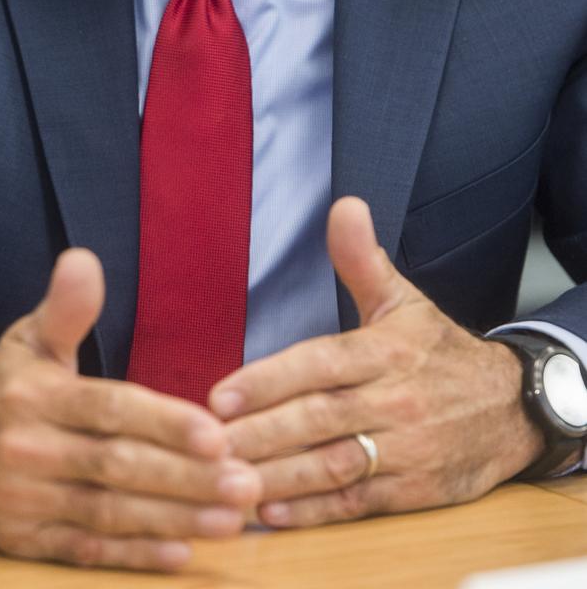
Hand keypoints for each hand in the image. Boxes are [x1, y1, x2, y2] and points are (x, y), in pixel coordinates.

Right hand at [0, 248, 260, 570]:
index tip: (218, 434)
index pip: (109, 410)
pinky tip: (181, 556)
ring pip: (108, 514)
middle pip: (117, 467)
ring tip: (233, 519)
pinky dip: (133, 557)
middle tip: (247, 483)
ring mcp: (23, 502)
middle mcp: (28, 449)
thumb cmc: (3, 388)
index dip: (163, 422)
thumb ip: (65, 308)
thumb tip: (83, 259)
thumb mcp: (28, 340)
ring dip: (174, 520)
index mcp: (36, 396)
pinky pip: (85, 551)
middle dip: (186, 479)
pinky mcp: (22, 543)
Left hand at [208, 197, 546, 528]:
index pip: (320, 363)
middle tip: (206, 444)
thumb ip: (362, 259)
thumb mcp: (403, 300)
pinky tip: (271, 512)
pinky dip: (314, 512)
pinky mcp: (415, 491)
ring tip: (227, 481)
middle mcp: (396, 401)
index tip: (220, 396)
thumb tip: (344, 205)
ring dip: (277, 477)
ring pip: (333, 465)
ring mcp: (407, 450)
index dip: (269, 380)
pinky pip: (358, 503)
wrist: (511, 408)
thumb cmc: (440, 352)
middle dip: (259, 434)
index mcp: (387, 351)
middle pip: (318, 419)